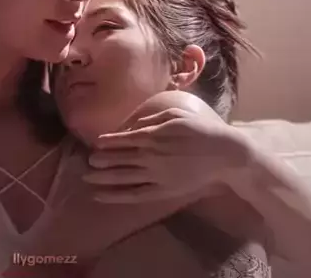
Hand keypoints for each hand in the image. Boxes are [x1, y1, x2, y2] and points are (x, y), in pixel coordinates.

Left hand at [84, 91, 252, 202]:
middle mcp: (151, 156)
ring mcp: (156, 176)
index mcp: (153, 136)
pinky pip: (134, 195)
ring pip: (122, 178)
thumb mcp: (175, 115)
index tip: (96, 143)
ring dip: (102, 178)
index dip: (107, 142)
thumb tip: (130, 126)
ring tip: (87, 177)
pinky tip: (101, 196)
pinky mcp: (162, 191)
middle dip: (100, 160)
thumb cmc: (200, 129)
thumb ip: (150, 119)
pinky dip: (115, 196)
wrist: (224, 154)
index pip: (122, 140)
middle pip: (118, 159)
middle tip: (86, 160)